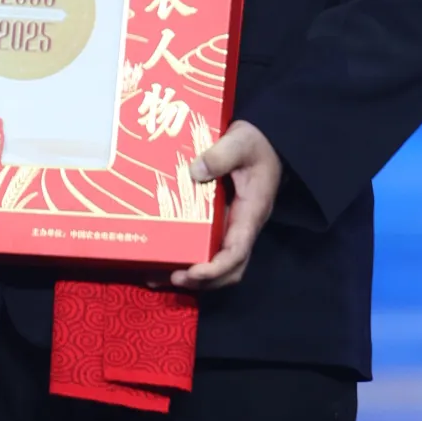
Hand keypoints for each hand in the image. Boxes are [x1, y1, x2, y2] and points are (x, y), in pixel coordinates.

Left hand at [169, 119, 281, 291]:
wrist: (264, 139)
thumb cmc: (255, 142)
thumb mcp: (241, 142)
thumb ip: (221, 154)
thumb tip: (195, 171)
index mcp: (251, 212)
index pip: (237, 251)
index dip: (216, 267)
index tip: (194, 272)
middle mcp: (241, 226)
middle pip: (229, 269)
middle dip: (203, 280)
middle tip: (172, 278)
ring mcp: (230, 226)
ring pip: (216, 263)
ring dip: (191, 275)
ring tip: (158, 277)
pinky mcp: (219, 221)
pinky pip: (205, 247)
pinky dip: (186, 257)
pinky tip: (160, 259)